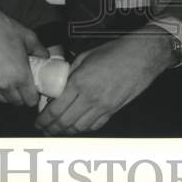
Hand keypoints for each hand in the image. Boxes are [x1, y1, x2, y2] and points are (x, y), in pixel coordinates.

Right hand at [0, 0, 47, 106]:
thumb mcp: (27, 36)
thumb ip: (39, 50)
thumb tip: (45, 57)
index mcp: (19, 75)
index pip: (30, 100)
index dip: (33, 97)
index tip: (33, 90)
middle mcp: (2, 85)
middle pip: (15, 102)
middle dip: (21, 95)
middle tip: (21, 82)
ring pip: (0, 98)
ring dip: (6, 92)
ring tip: (6, 76)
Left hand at [35, 27, 170, 134]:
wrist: (143, 55)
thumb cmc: (116, 50)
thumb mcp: (88, 55)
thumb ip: (72, 71)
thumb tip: (60, 81)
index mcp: (80, 81)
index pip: (56, 108)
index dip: (44, 119)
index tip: (38, 121)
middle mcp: (90, 97)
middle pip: (64, 122)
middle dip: (51, 128)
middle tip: (44, 129)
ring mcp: (103, 106)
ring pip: (79, 127)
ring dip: (66, 130)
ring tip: (58, 129)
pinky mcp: (114, 110)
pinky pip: (95, 125)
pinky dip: (84, 128)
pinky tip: (78, 125)